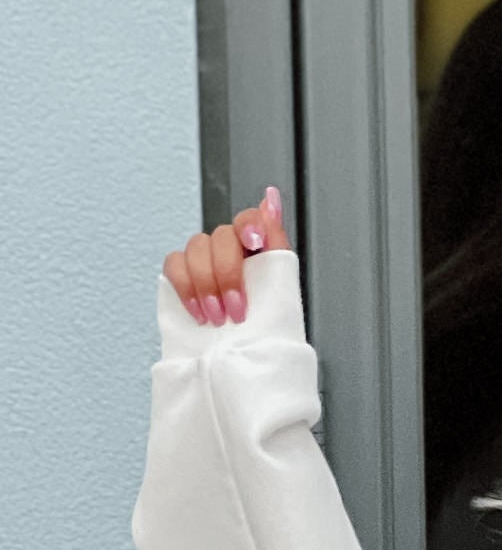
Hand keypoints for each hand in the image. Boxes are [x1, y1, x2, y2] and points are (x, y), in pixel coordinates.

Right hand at [162, 187, 289, 326]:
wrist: (247, 352)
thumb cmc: (266, 318)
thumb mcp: (281, 284)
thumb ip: (276, 243)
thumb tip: (272, 197)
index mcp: (255, 244)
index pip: (249, 217)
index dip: (250, 224)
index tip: (256, 242)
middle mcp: (227, 244)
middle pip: (221, 237)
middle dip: (228, 276)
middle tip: (237, 311)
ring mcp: (202, 255)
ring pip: (195, 248)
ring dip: (206, 285)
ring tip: (218, 318)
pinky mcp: (180, 271)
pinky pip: (173, 265)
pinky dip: (185, 289)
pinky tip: (198, 312)